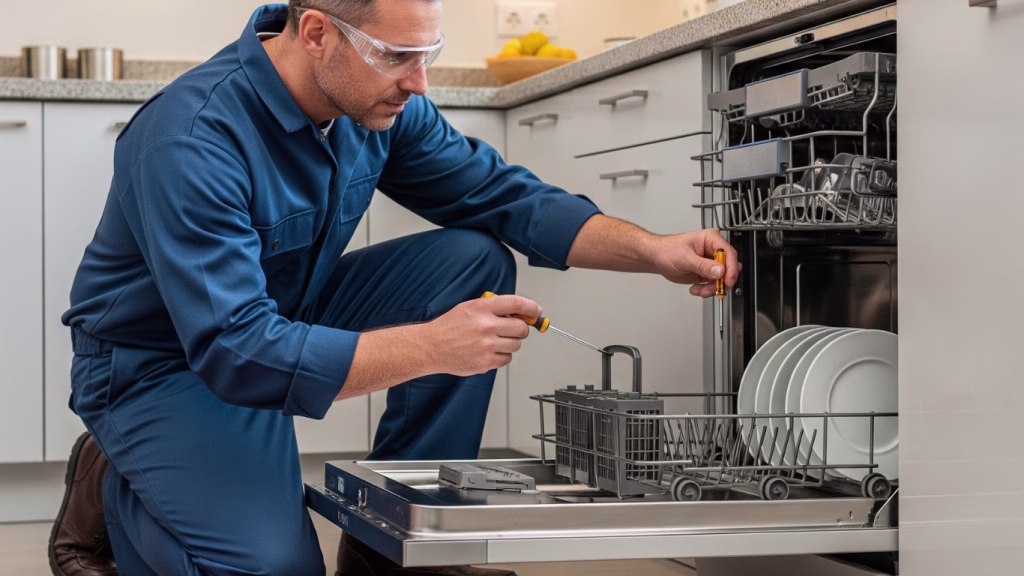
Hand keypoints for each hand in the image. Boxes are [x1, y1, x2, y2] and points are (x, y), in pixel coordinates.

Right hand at [423, 294, 540, 375]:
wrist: (431, 347)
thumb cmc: (449, 327)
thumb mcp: (469, 307)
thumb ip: (493, 308)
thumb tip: (519, 313)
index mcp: (482, 308)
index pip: (516, 304)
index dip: (531, 307)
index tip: (536, 311)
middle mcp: (486, 326)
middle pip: (521, 328)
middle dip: (521, 329)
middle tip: (513, 330)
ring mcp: (486, 345)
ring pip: (516, 345)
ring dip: (510, 343)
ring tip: (495, 341)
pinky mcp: (485, 362)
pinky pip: (506, 359)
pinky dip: (502, 356)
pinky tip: (489, 351)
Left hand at [652, 229, 740, 297]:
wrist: (657, 258)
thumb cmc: (667, 250)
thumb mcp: (685, 258)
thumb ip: (703, 266)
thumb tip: (719, 271)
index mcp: (711, 239)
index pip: (729, 253)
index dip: (731, 268)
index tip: (728, 281)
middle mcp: (712, 250)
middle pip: (728, 268)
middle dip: (720, 281)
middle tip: (712, 288)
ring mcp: (710, 262)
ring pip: (721, 279)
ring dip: (712, 288)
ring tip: (700, 289)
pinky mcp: (706, 273)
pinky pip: (713, 284)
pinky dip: (706, 290)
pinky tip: (696, 288)